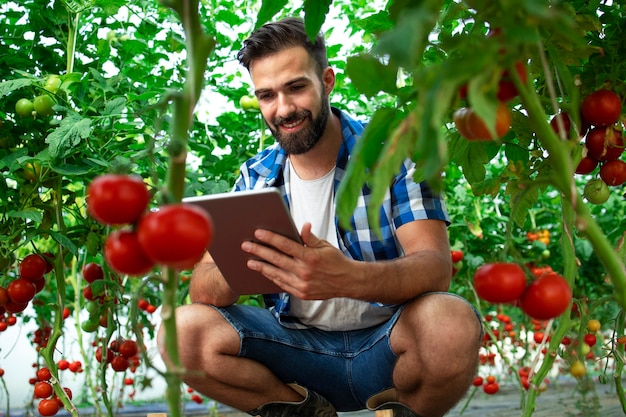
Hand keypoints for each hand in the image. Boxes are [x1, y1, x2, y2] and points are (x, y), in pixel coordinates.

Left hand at [241, 223, 355, 298]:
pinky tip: (264, 272)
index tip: (258, 232)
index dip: (270, 238)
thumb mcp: (325, 246)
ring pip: (276, 274)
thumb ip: (310, 237)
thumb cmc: (336, 261)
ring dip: (261, 267)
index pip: (285, 245)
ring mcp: (302, 284)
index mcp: (310, 257)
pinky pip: (282, 284)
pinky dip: (272, 277)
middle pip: (276, 259)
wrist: (348, 282)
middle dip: (259, 251)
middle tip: (246, 245)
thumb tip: (303, 226)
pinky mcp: (301, 293)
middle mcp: (304, 271)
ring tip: (249, 261)